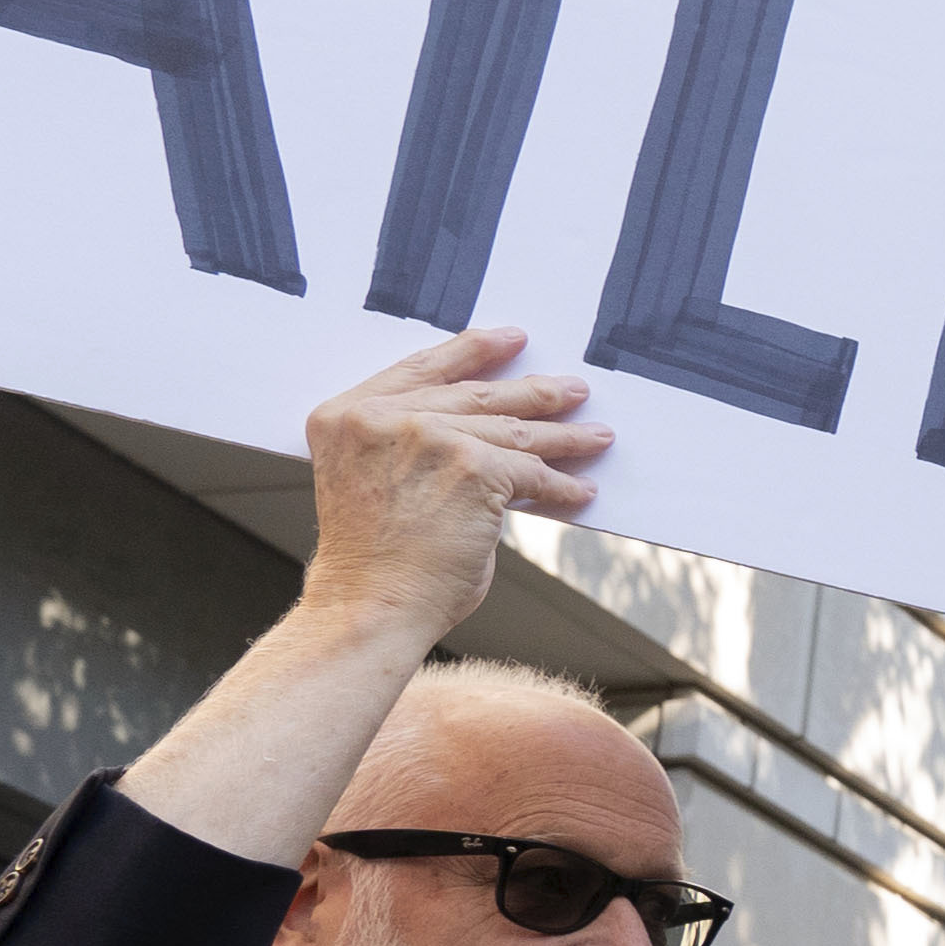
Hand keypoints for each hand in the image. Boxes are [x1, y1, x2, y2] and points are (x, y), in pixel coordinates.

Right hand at [301, 329, 607, 640]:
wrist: (370, 606)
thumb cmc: (372, 561)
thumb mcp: (373, 479)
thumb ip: (414, 448)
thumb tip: (484, 442)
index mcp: (347, 414)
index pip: (421, 369)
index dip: (471, 351)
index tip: (510, 339)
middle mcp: (384, 417)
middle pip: (476, 396)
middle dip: (533, 392)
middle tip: (572, 388)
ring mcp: (430, 437)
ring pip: (512, 431)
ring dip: (563, 437)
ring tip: (597, 436)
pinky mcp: (474, 467)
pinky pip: (532, 472)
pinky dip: (562, 486)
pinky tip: (582, 491)